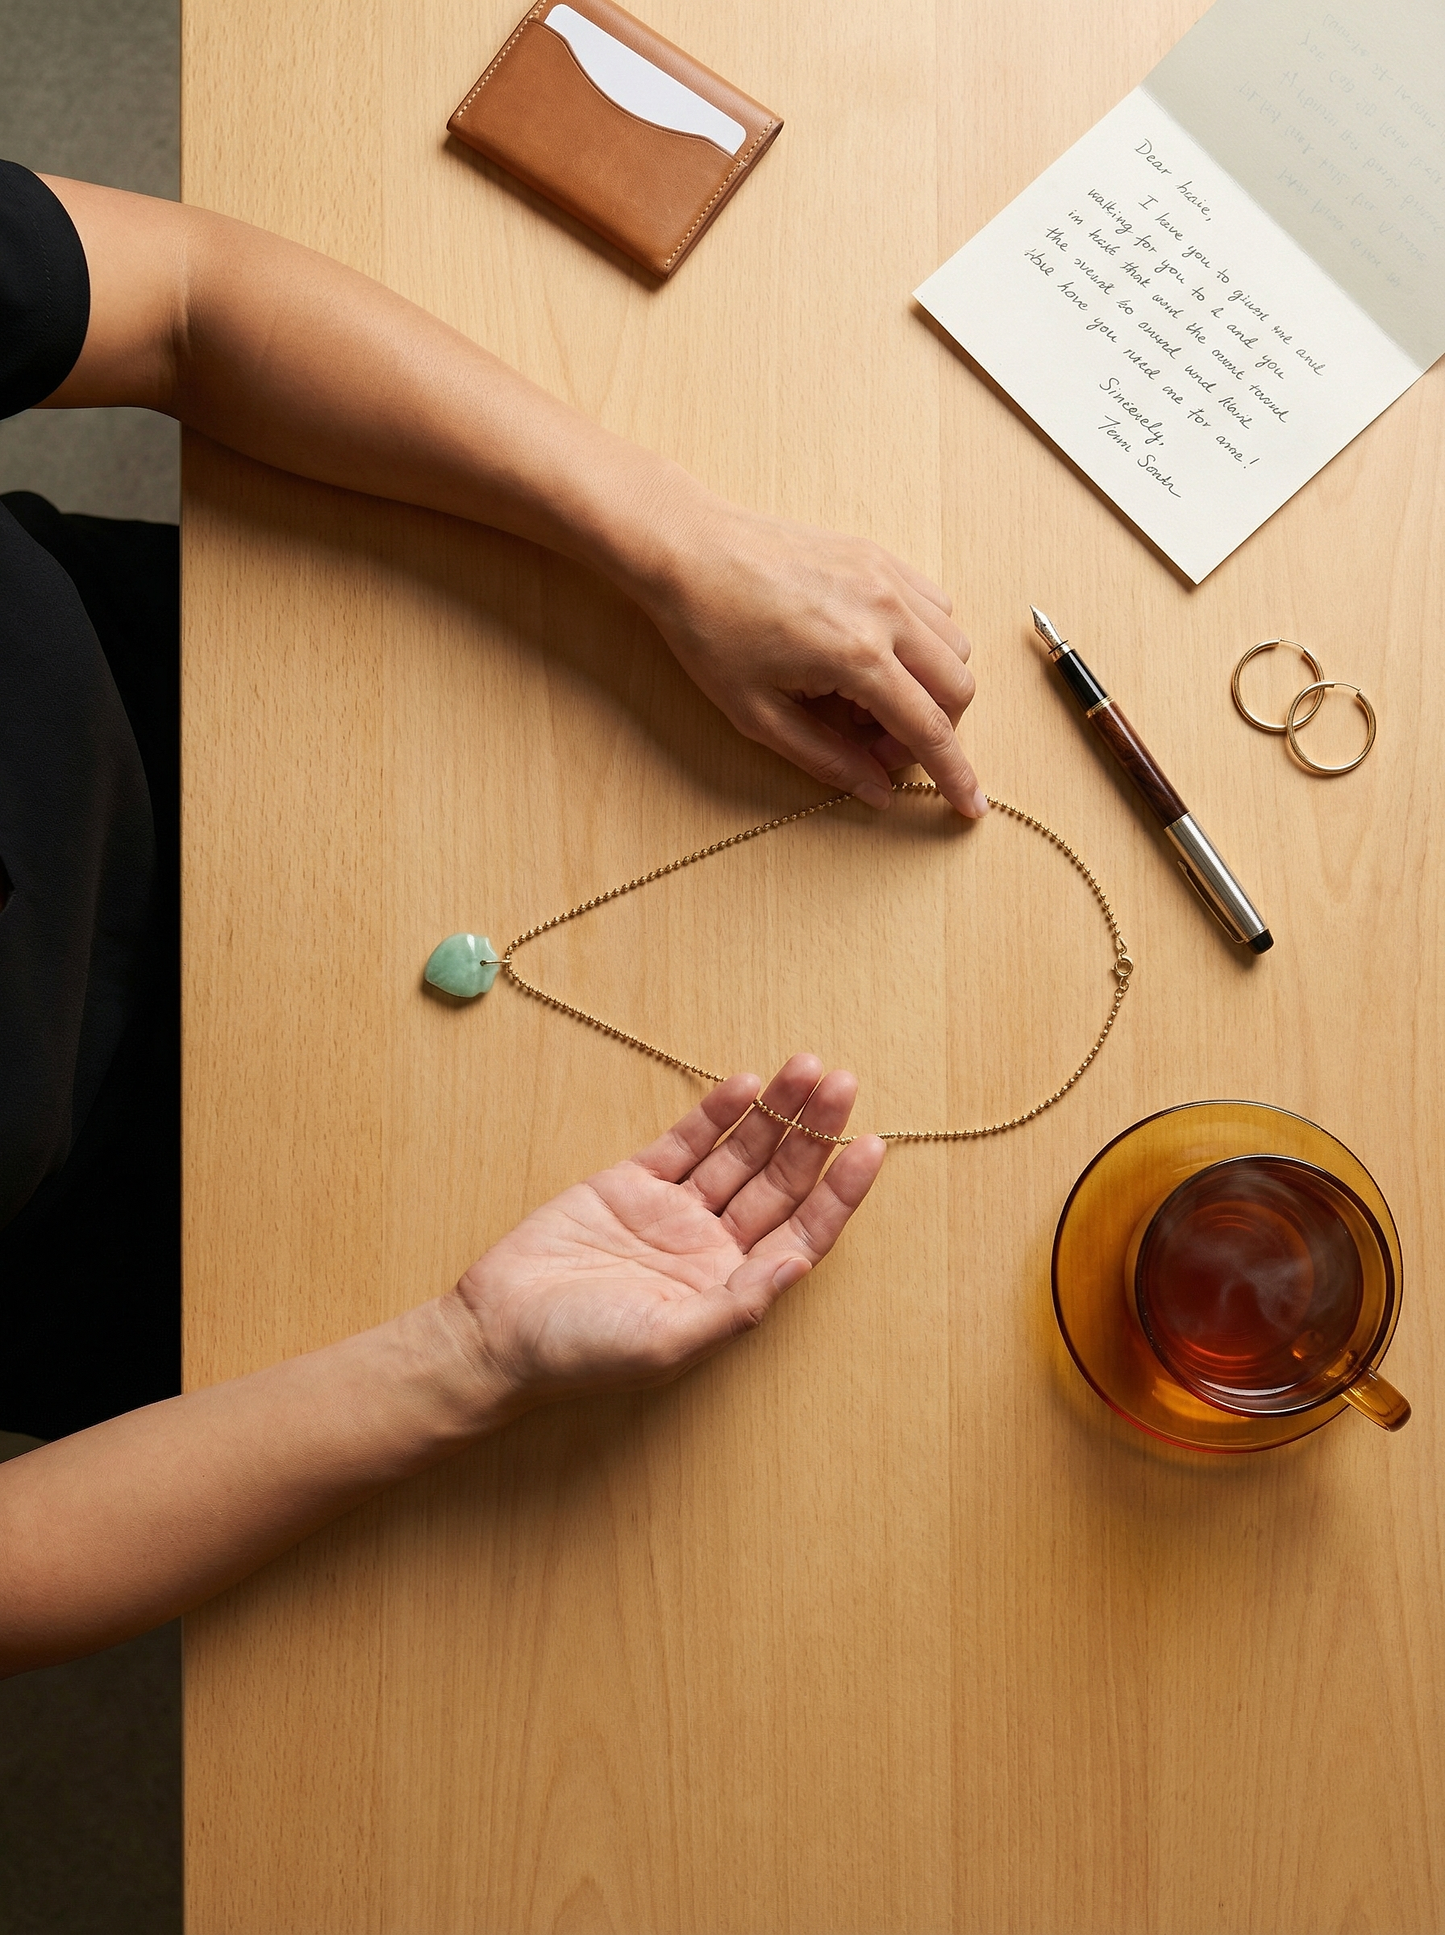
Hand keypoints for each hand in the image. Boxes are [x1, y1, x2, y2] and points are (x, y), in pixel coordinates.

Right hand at [450, 1055, 885, 1412]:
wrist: (496, 1332)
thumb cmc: (581, 1354)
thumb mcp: (668, 1340)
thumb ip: (737, 1303)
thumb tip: (801, 1262)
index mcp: (731, 1288)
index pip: (804, 1231)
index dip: (842, 1191)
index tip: (873, 1146)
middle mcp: (711, 1248)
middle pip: (780, 1181)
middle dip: (813, 1132)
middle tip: (841, 1083)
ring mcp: (673, 1213)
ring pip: (739, 1154)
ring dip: (774, 1113)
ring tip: (805, 1068)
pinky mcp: (630, 1184)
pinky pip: (686, 1143)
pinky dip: (715, 1113)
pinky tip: (746, 1085)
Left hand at [634, 491, 985, 816]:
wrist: (689, 550)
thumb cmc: (711, 630)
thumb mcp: (757, 714)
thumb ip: (826, 758)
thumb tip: (877, 791)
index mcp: (857, 656)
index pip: (930, 729)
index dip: (954, 774)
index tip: (971, 804)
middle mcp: (886, 611)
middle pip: (957, 687)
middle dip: (933, 730)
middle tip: (874, 743)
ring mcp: (887, 577)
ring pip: (954, 646)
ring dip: (929, 686)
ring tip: (863, 697)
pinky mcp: (878, 557)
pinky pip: (934, 608)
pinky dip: (923, 643)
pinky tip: (873, 657)